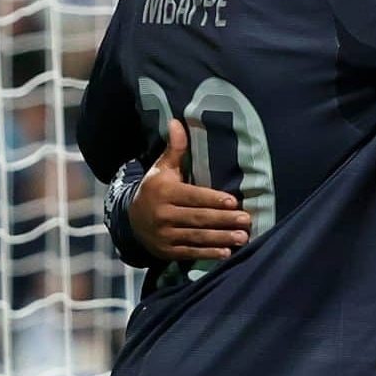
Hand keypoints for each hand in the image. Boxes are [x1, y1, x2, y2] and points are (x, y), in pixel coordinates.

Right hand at [131, 118, 248, 261]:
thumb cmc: (155, 188)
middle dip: (223, 221)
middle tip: (246, 221)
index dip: (213, 200)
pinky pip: (189, 252)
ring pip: (196, 236)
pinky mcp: (166, 250)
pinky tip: (226, 253)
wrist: (129, 219)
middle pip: (198, 218)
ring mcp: (164, 235)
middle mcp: (163, 214)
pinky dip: (208, 253)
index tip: (233, 202)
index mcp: (165, 192)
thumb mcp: (162, 167)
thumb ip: (175, 148)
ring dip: (221, 239)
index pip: (193, 196)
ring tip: (242, 238)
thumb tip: (178, 121)